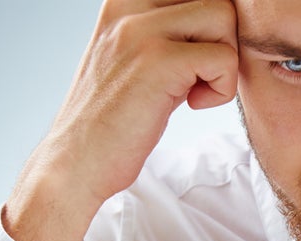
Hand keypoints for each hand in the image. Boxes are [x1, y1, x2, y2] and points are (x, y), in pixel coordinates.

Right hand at [6, 0, 237, 240]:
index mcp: (123, 0)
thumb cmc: (111, 121)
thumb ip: (166, 32)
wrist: (75, 164)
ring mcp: (140, 31)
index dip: (208, 27)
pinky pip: (223, 57)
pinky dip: (221, 88)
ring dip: (224, 61)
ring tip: (195, 89)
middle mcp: (128, 5)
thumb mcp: (134, 59)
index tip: (192, 62)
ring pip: (223, 17)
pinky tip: (193, 105)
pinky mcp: (157, 63)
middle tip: (199, 75)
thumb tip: (218, 23)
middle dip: (222, 39)